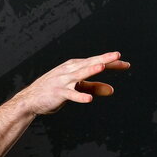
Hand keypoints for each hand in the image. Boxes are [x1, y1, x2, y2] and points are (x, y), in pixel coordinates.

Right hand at [14, 52, 130, 115]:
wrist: (30, 100)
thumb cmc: (55, 91)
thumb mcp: (77, 88)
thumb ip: (94, 88)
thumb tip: (112, 89)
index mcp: (74, 66)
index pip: (95, 62)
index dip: (111, 63)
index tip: (126, 64)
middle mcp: (69, 70)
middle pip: (89, 63)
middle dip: (103, 59)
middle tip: (117, 56)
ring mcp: (63, 81)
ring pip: (79, 74)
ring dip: (90, 70)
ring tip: (102, 66)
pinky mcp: (58, 93)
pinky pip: (70, 95)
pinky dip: (79, 96)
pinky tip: (89, 100)